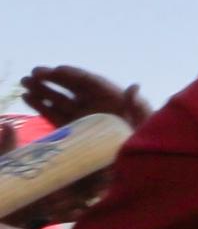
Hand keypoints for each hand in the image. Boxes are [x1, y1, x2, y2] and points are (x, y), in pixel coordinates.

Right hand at [15, 66, 148, 129]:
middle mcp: (92, 102)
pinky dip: (40, 106)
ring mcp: (80, 114)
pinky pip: (53, 114)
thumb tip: (134, 86)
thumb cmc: (140, 136)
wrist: (131, 158)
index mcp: (110, 96)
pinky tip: (27, 97)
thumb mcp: (142, 120)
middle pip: (70, 87)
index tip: (58, 69)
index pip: (89, 81)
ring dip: (42, 90)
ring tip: (25, 81)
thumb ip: (137, 105)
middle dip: (52, 78)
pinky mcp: (70, 128)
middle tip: (35, 71)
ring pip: (58, 99)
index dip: (73, 74)